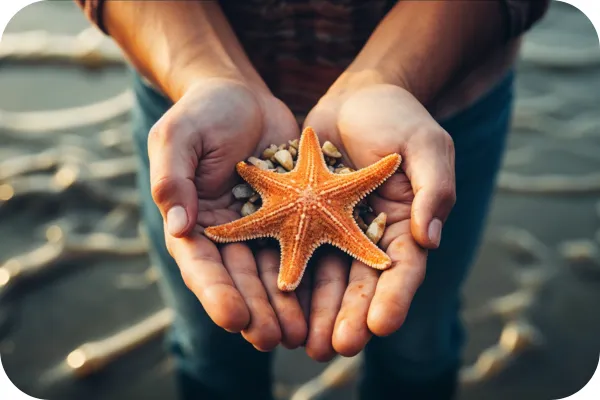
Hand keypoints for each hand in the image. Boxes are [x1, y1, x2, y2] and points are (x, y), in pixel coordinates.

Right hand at [148, 77, 307, 350]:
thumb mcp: (178, 136)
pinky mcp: (290, 216)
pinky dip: (309, 272)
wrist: (243, 97)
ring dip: (283, 303)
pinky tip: (324, 296)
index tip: (233, 318)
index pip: (200, 265)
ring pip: (271, 271)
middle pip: (239, 278)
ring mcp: (259, 227)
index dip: (215, 293)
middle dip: (255, 309)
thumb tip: (178, 227)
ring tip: (299, 331)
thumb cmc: (203, 113)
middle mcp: (225, 233)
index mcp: (191, 221)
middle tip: (271, 338)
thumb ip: (173, 178)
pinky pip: (300, 246)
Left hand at [301, 71, 455, 359]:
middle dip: (351, 316)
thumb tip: (429, 238)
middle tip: (337, 348)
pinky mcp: (305, 217)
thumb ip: (433, 188)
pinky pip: (294, 248)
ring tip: (303, 341)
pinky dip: (287, 274)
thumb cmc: (399, 117)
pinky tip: (275, 301)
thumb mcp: (427, 145)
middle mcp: (370, 236)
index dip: (394, 298)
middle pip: (362, 284)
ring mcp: (336, 229)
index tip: (382, 326)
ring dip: (317, 309)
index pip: (404, 270)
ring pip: (326, 276)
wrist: (356, 96)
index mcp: (405, 225)